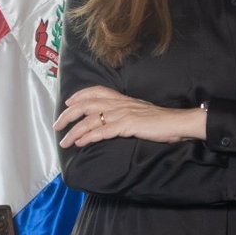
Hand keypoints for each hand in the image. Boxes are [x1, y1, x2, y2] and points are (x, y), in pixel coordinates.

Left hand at [55, 89, 204, 148]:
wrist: (178, 123)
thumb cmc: (161, 121)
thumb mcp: (140, 112)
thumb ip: (126, 113)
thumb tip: (113, 121)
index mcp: (123, 99)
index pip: (97, 91)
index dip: (80, 95)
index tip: (68, 102)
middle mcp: (120, 104)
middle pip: (87, 104)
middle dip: (69, 115)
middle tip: (57, 125)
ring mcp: (123, 114)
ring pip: (91, 120)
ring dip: (74, 131)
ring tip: (64, 142)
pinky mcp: (128, 125)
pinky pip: (103, 131)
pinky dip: (89, 137)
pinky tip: (80, 143)